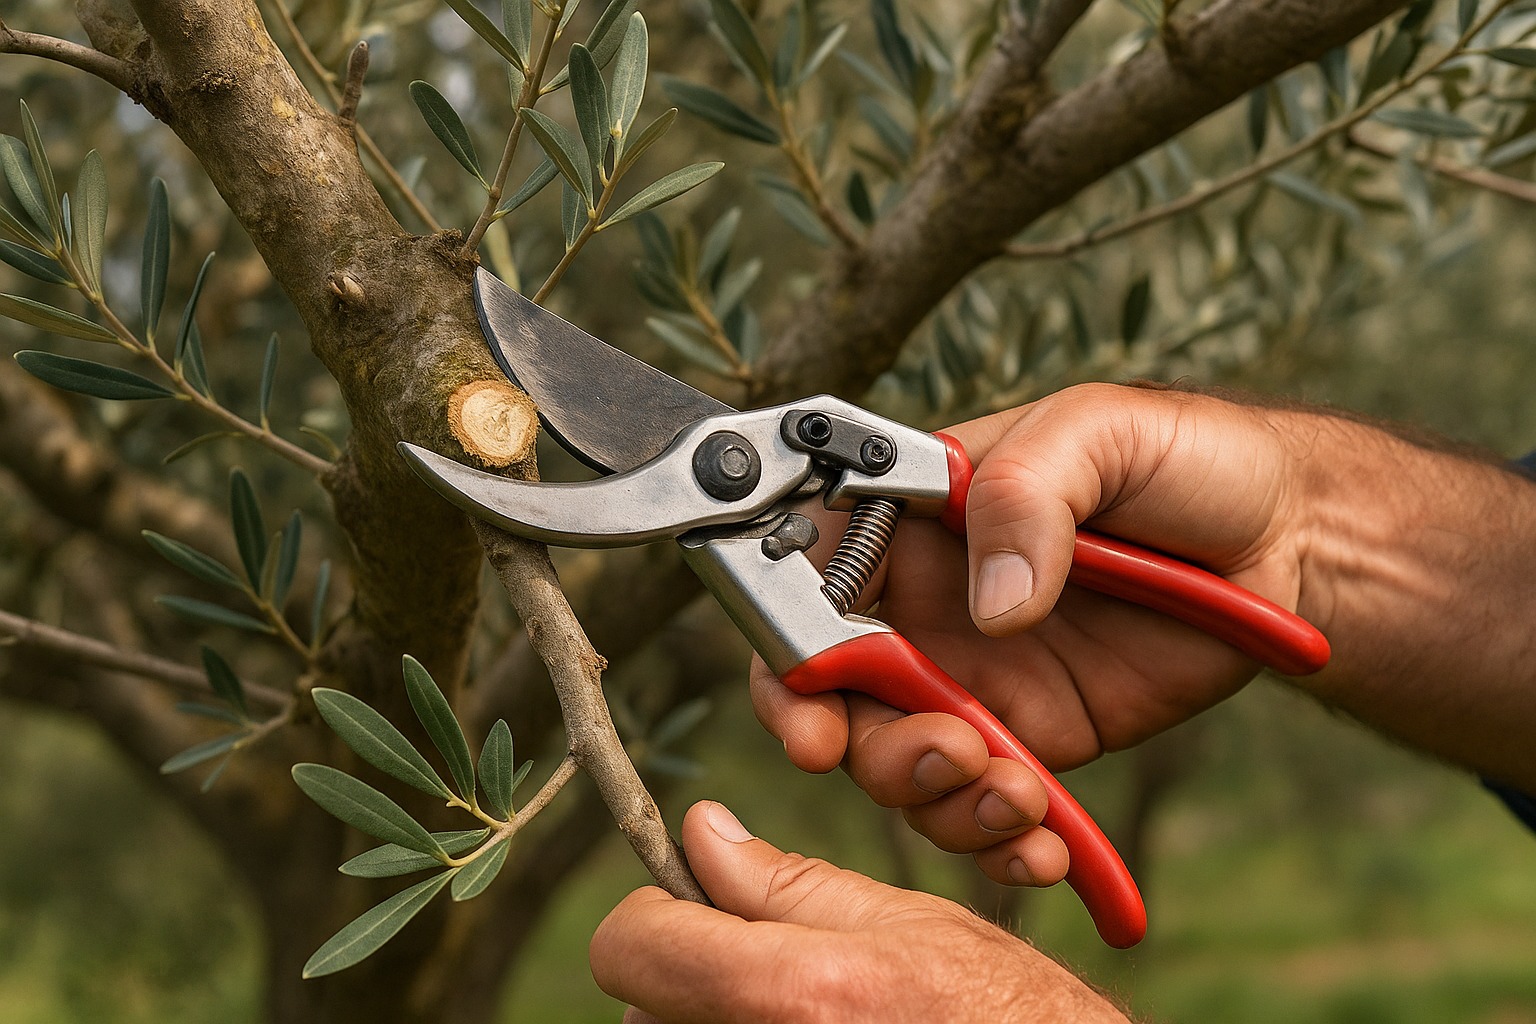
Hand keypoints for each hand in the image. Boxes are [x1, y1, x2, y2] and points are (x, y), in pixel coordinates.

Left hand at [591, 801, 1127, 1023]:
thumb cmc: (999, 1009)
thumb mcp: (905, 923)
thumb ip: (785, 883)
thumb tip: (700, 829)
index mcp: (795, 994)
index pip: (629, 948)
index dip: (656, 915)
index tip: (693, 908)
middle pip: (645, 1010)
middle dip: (692, 976)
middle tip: (772, 969)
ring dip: (716, 1019)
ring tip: (809, 1010)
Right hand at [757, 379, 1535, 863]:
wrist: (1290, 541)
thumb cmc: (1186, 458)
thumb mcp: (1103, 432)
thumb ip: (1025, 494)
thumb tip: (989, 608)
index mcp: (913, 522)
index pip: (805, 584)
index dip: (786, 653)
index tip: (811, 712)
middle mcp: (925, 607)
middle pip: (836, 699)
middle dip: (867, 750)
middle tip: (948, 754)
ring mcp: (974, 679)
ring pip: (902, 767)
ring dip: (941, 801)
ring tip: (1021, 796)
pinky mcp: (1033, 738)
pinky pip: (984, 807)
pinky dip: (1000, 843)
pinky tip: (1047, 845)